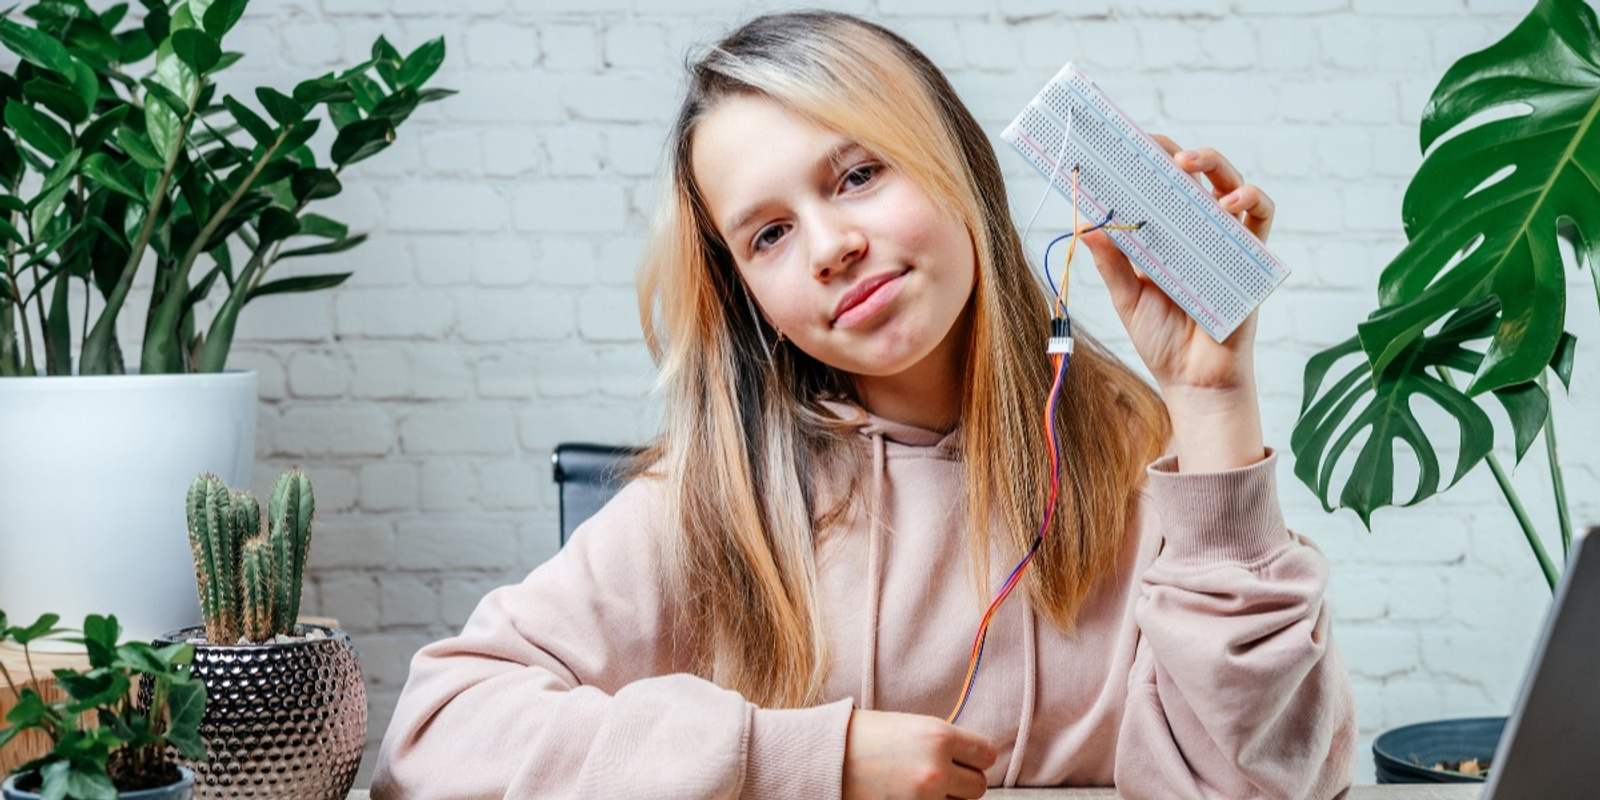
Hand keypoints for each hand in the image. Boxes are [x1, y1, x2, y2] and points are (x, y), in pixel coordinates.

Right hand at [842, 709, 996, 799]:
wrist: (825, 756)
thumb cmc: (864, 736)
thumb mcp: (912, 727)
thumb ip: (944, 743)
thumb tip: (971, 760)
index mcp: (939, 736)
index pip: (986, 755)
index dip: (975, 758)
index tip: (964, 759)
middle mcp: (936, 769)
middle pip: (978, 787)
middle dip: (962, 783)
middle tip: (941, 775)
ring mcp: (924, 798)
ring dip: (947, 799)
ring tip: (921, 787)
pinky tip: (911, 796)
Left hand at [1079, 137, 1270, 470]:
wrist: (1193, 380)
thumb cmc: (1161, 339)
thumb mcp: (1126, 298)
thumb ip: (1110, 263)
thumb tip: (1084, 224)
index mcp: (1163, 235)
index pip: (1155, 188)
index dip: (1143, 162)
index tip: (1121, 143)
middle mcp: (1195, 231)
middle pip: (1193, 177)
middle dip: (1174, 153)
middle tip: (1153, 145)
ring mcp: (1224, 241)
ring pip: (1228, 185)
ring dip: (1213, 165)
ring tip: (1188, 162)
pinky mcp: (1250, 258)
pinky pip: (1261, 220)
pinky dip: (1252, 202)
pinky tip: (1232, 202)